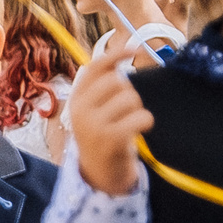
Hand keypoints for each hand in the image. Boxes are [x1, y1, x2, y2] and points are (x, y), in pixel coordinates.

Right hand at [68, 61, 150, 197]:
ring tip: (130, 123)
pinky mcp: (111, 139)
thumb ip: (103, 85)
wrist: (100, 174)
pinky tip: (140, 129)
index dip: (115, 55)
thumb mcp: (94, 110)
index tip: (134, 48)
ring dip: (138, 109)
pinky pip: (140, 117)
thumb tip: (125, 49)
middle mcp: (81, 111)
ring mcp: (94, 126)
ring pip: (130, 99)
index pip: (95, 68)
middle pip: (117, 82)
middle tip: (126, 111)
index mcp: (76, 100)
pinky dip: (146, 121)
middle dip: (129, 93)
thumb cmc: (103, 136)